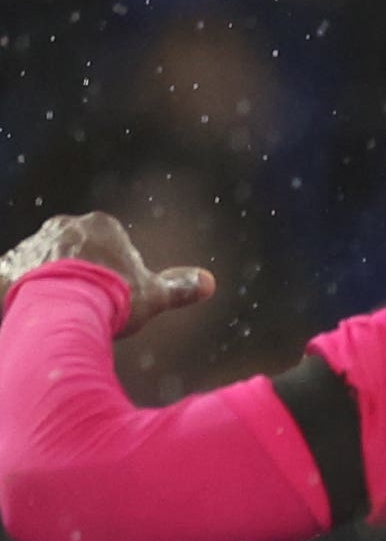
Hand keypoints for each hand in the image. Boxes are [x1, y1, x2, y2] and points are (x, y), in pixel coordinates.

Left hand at [0, 213, 214, 335]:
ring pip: (46, 261)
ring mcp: (34, 243)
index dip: (118, 271)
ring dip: (52, 281)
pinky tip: (34, 313)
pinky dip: (22, 291)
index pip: (111, 242)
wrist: (61, 312)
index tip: (118, 296)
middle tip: (91, 305)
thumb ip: (180, 288)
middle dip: (82, 271)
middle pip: (77, 249)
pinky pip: (15, 276)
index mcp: (102, 226)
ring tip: (62, 314)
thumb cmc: (112, 299)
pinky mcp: (8, 265)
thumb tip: (210, 283)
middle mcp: (65, 226)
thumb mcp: (154, 296)